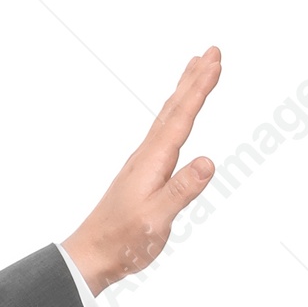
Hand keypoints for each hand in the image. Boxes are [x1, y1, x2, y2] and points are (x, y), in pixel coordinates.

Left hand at [63, 47, 221, 293]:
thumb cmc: (123, 241)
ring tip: (196, 70)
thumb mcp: (156, 219)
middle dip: (194, 79)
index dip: (199, 89)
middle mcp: (147, 155)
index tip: (215, 62)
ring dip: (184, 91)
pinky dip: (174, 115)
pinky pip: (163, 133)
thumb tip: (208, 162)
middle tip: (212, 51)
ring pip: (167, 117)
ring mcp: (143, 163)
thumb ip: (181, 190)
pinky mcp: (142, 174)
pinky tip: (175, 118)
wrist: (92, 255)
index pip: (181, 117)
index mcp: (154, 162)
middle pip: (174, 108)